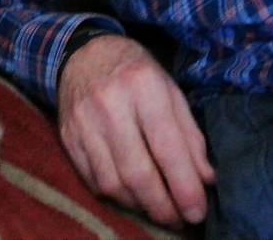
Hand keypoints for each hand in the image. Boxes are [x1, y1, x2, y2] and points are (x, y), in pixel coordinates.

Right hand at [57, 34, 213, 228]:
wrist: (83, 53)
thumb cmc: (135, 71)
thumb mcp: (170, 90)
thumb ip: (189, 134)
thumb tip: (205, 179)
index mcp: (143, 84)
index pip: (166, 146)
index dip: (184, 186)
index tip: (198, 211)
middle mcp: (110, 103)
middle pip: (137, 172)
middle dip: (163, 206)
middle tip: (179, 219)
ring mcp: (83, 121)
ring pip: (112, 182)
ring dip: (140, 205)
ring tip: (158, 208)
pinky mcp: (67, 136)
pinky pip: (92, 179)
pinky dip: (116, 196)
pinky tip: (132, 195)